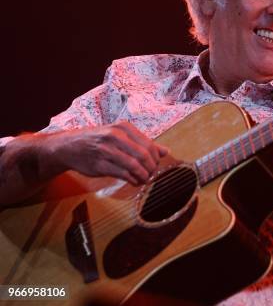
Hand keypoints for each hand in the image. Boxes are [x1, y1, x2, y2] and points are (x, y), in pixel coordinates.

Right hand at [43, 121, 168, 184]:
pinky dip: (132, 180)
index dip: (155, 159)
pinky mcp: (99, 164)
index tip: (155, 166)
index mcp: (124, 127)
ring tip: (144, 180)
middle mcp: (115, 136)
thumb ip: (143, 143)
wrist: (68, 146)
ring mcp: (106, 150)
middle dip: (151, 169)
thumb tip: (166, 151)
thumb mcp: (121, 136)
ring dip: (143, 176)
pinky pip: (122, 174)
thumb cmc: (99, 141)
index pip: (148, 145)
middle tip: (151, 175)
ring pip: (134, 165)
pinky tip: (134, 182)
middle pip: (143, 156)